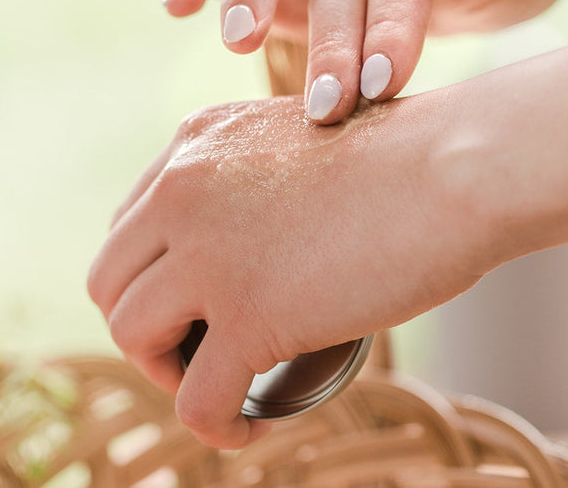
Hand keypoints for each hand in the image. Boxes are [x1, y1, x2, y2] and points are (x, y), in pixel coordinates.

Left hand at [87, 95, 493, 448]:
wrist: (455, 165)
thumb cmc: (398, 155)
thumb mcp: (295, 145)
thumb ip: (253, 179)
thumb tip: (242, 241)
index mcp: (195, 142)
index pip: (129, 226)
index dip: (149, 276)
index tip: (188, 305)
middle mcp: (183, 188)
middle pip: (111, 279)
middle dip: (145, 323)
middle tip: (195, 346)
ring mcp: (209, 251)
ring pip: (133, 334)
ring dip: (167, 369)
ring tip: (217, 379)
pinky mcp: (249, 313)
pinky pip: (194, 399)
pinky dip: (214, 424)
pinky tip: (247, 422)